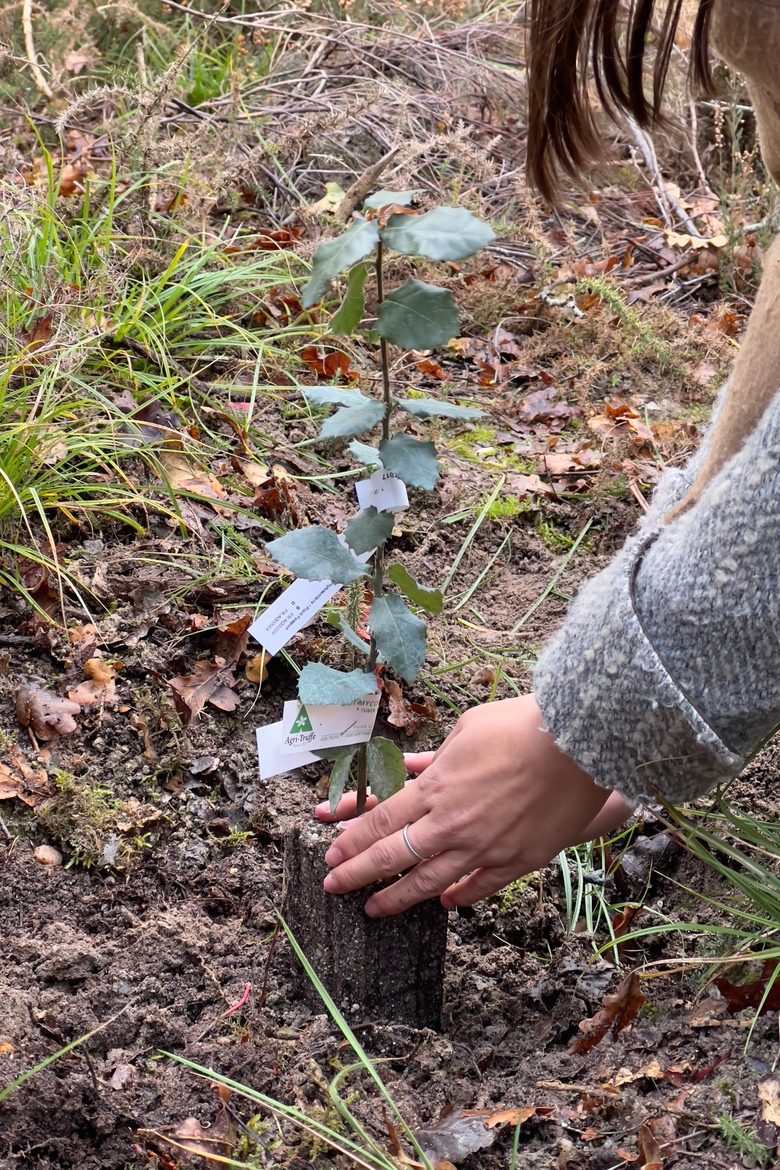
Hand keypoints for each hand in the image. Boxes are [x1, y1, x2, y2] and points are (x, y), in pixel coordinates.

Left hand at [314, 694, 614, 916]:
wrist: (577, 746)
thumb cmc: (520, 727)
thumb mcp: (465, 730)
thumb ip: (435, 758)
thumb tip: (415, 769)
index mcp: (435, 788)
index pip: (380, 822)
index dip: (351, 841)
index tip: (331, 855)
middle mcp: (451, 825)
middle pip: (392, 857)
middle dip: (357, 874)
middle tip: (333, 886)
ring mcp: (484, 848)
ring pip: (430, 883)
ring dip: (397, 898)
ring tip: (375, 909)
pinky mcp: (517, 861)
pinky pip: (480, 887)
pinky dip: (459, 898)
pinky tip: (444, 904)